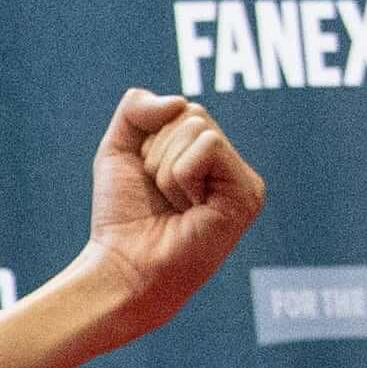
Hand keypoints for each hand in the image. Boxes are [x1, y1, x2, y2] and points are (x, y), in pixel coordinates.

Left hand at [84, 88, 266, 328]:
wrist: (124, 265)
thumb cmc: (122, 215)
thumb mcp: (119, 148)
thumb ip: (138, 108)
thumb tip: (180, 102)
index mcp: (206, 154)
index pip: (181, 108)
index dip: (149, 140)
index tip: (148, 181)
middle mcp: (229, 165)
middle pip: (191, 114)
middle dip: (157, 152)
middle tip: (161, 196)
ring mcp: (243, 180)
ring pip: (198, 128)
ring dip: (166, 168)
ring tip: (173, 205)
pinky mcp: (248, 194)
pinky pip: (208, 146)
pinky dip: (181, 175)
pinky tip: (187, 208)